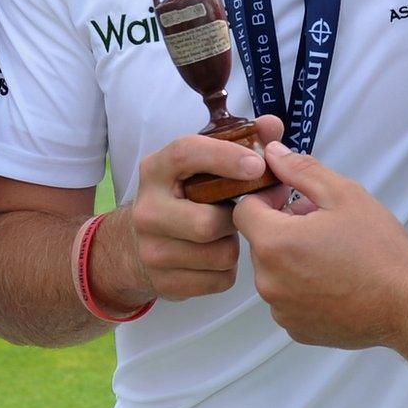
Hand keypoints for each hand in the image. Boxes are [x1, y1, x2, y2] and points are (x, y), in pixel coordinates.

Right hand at [107, 117, 283, 306]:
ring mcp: (152, 250)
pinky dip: (228, 270)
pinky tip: (216, 256)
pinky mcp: (165, 282)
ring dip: (234, 245)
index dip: (225, 157)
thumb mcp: (200, 166)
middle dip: (235, 219)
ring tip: (225, 234)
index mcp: (156, 170)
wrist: (134, 247)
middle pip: (207, 222)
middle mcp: (147, 210)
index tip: (258, 165)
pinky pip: (220, 280)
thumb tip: (272, 124)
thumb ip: (241, 141)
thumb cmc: (182, 197)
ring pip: (220, 254)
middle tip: (241, 212)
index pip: (187, 153)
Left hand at [233, 142, 407, 349]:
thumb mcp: (344, 195)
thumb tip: (272, 154)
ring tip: (330, 253)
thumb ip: (301, 170)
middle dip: (282, 227)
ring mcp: (281, 309)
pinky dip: (302, 287)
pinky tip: (333, 281)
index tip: (291, 198)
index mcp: (275, 243)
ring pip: (273, 271)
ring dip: (291, 258)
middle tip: (320, 224)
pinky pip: (287, 298)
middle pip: (259, 241)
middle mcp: (268, 280)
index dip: (266, 198)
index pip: (243, 210)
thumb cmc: (379, 249)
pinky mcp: (296, 329)